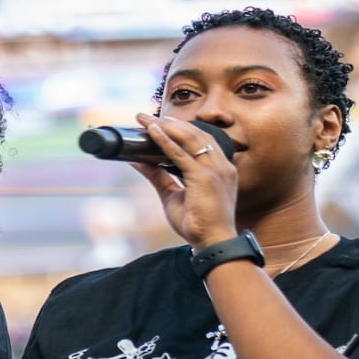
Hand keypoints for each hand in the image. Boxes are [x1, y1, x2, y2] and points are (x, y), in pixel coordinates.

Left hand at [128, 114, 239, 248]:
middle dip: (169, 122)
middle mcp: (221, 165)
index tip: (160, 123)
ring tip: (146, 119)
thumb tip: (137, 161)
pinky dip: (165, 141)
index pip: (200, 140)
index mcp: (220, 168)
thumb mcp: (173, 195)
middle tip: (147, 116)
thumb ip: (159, 176)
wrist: (212, 243)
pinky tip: (152, 132)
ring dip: (165, 126)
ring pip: (188, 138)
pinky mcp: (204, 177)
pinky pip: (180, 154)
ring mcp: (215, 170)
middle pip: (194, 134)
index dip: (180, 129)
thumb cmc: (198, 223)